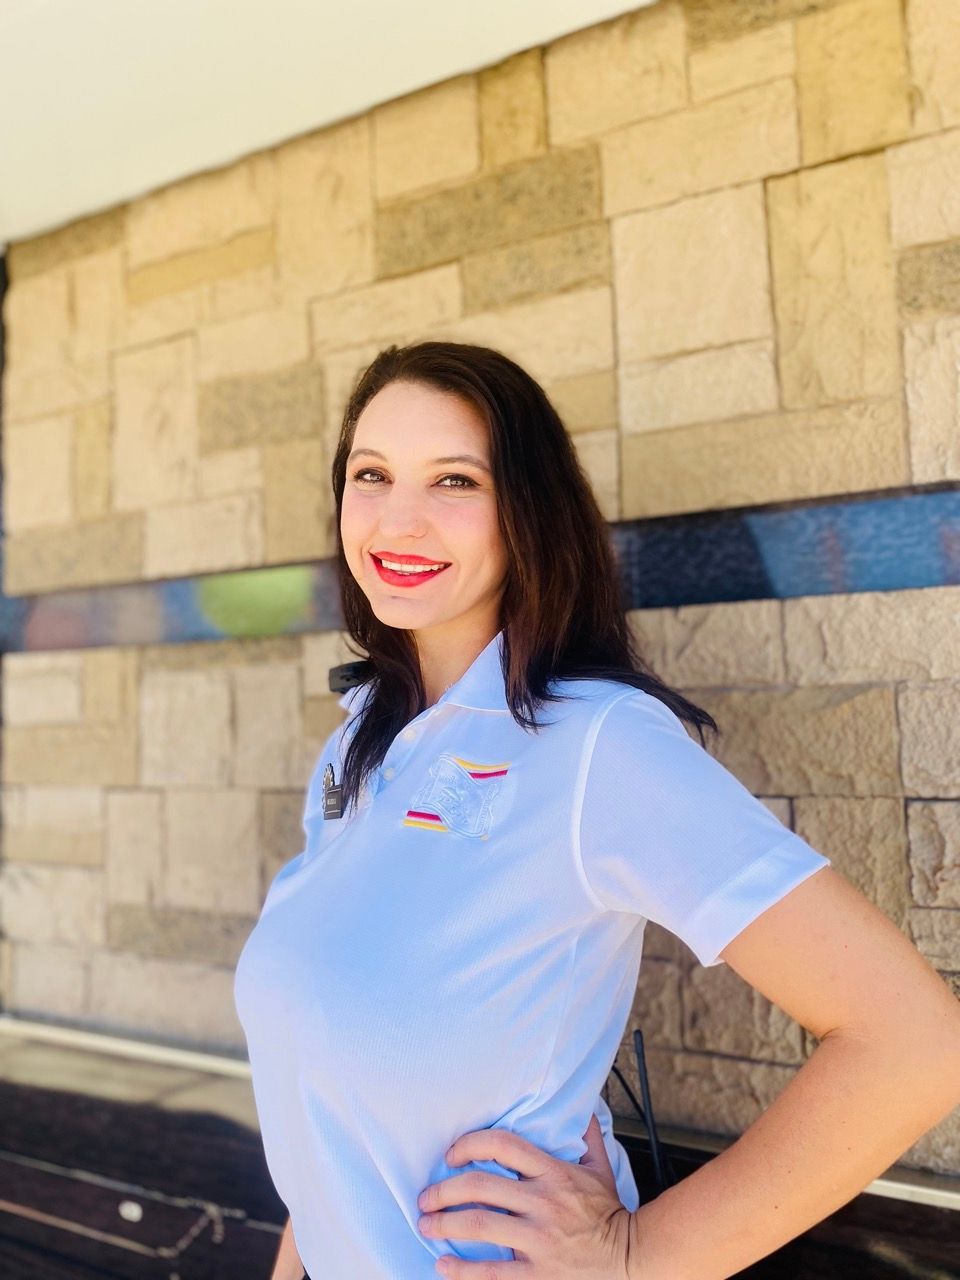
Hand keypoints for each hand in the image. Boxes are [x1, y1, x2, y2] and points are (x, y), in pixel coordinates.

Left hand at [416, 1113, 632, 1276]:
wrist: (634, 1260)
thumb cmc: (611, 1214)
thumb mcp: (600, 1168)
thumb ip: (586, 1136)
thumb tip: (579, 1106)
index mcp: (554, 1173)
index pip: (502, 1145)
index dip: (469, 1144)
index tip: (450, 1155)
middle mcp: (543, 1202)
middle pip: (480, 1186)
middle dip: (444, 1190)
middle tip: (426, 1197)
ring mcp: (539, 1240)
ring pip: (479, 1225)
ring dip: (444, 1224)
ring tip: (426, 1225)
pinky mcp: (538, 1275)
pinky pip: (491, 1274)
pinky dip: (461, 1270)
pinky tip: (443, 1265)